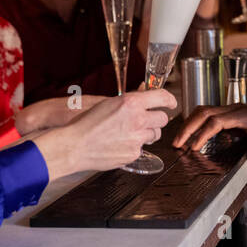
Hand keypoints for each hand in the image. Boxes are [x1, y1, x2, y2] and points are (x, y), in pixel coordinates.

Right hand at [37, 88, 177, 175]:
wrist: (75, 146)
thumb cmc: (87, 123)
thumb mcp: (110, 103)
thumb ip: (131, 100)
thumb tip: (145, 93)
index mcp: (131, 102)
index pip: (162, 97)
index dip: (170, 100)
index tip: (171, 103)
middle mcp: (137, 119)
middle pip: (163, 119)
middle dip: (157, 119)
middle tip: (147, 120)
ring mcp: (137, 138)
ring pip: (155, 135)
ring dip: (148, 133)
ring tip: (129, 133)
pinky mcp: (134, 153)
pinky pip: (142, 148)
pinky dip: (135, 146)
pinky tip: (120, 144)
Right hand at [173, 104, 246, 169]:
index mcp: (243, 116)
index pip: (217, 121)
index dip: (203, 133)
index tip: (194, 147)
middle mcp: (233, 109)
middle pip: (204, 112)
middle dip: (188, 127)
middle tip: (177, 143)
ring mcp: (228, 109)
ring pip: (202, 110)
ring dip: (188, 123)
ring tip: (178, 140)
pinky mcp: (225, 112)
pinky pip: (205, 114)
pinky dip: (194, 122)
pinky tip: (188, 134)